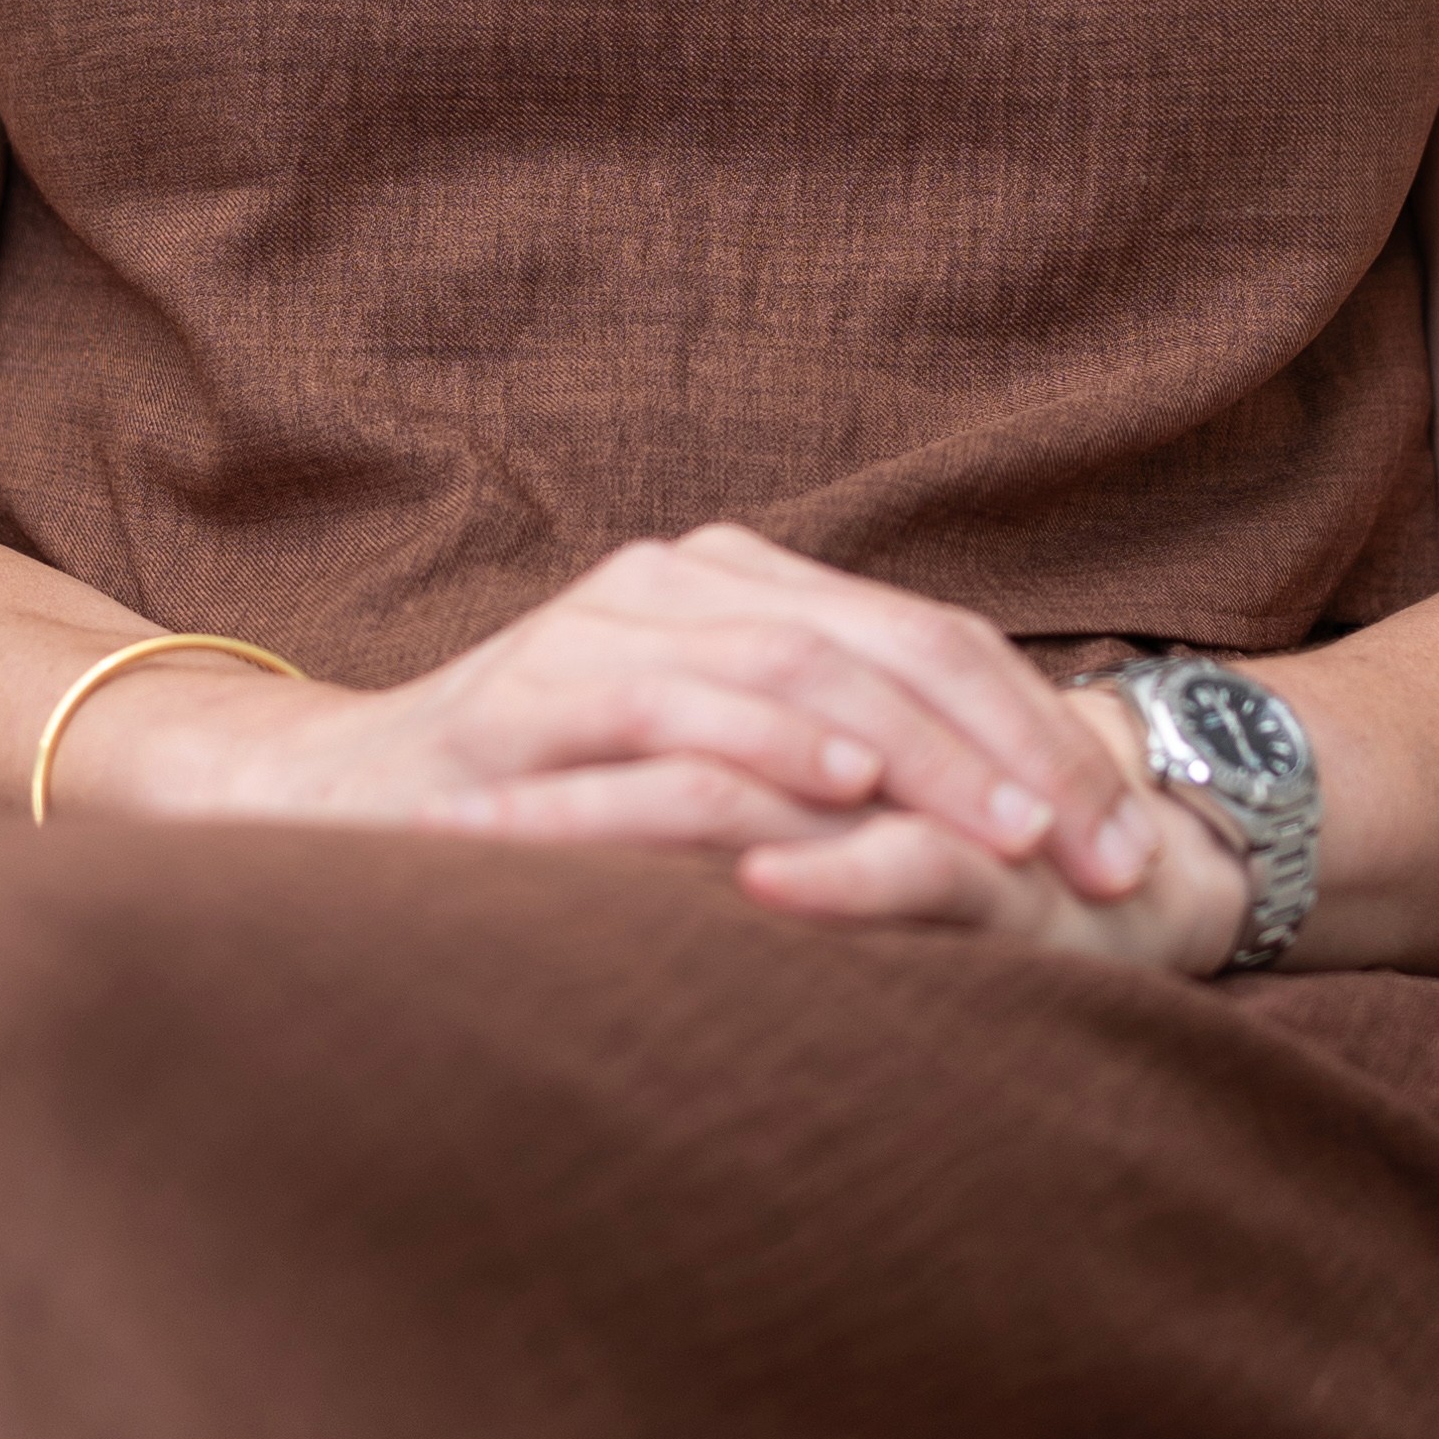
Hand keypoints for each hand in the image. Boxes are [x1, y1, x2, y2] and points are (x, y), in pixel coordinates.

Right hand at [65, 527, 1239, 956]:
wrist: (319, 812)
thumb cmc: (533, 821)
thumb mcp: (702, 786)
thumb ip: (819, 778)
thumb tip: (1003, 840)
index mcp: (733, 591)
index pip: (924, 639)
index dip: (1035, 730)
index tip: (1119, 843)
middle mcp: (674, 585)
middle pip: (888, 644)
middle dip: (1010, 750)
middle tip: (1097, 854)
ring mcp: (597, 629)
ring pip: (800, 668)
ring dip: (920, 755)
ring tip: (1011, 832)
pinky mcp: (524, 697)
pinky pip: (668, 706)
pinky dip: (763, 747)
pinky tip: (841, 795)